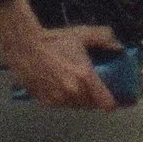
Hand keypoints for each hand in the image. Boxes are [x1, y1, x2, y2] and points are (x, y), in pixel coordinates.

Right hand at [0, 0, 121, 108]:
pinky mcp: (46, 102)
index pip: (106, 103)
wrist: (24, 47)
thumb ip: (104, 39)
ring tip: (76, 84)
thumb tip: (119, 47)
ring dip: (80, 99)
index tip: (118, 99)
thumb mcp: (81, 35)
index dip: (115, 102)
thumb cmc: (53, 41)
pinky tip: (61, 85)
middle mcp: (73, 92)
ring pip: (77, 106)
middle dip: (95, 97)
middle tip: (94, 85)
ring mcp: (58, 99)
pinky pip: (62, 105)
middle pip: (92, 105)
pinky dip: (65, 99)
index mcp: (85, 77)